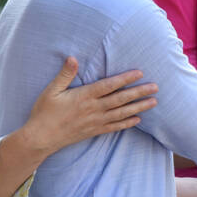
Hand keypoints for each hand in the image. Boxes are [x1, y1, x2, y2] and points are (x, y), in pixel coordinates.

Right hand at [24, 58, 157, 156]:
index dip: (125, 79)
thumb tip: (72, 58)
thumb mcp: (51, 90)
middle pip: (121, 99)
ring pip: (122, 113)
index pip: (109, 86)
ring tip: (154, 102)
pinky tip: (138, 119)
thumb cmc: (44, 112)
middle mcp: (93, 109)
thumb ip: (65, 74)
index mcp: (84, 96)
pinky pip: (114, 127)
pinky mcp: (94, 131)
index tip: (139, 73)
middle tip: (156, 87)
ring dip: (139, 107)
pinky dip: (127, 123)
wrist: (40, 138)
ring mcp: (95, 122)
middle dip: (139, 92)